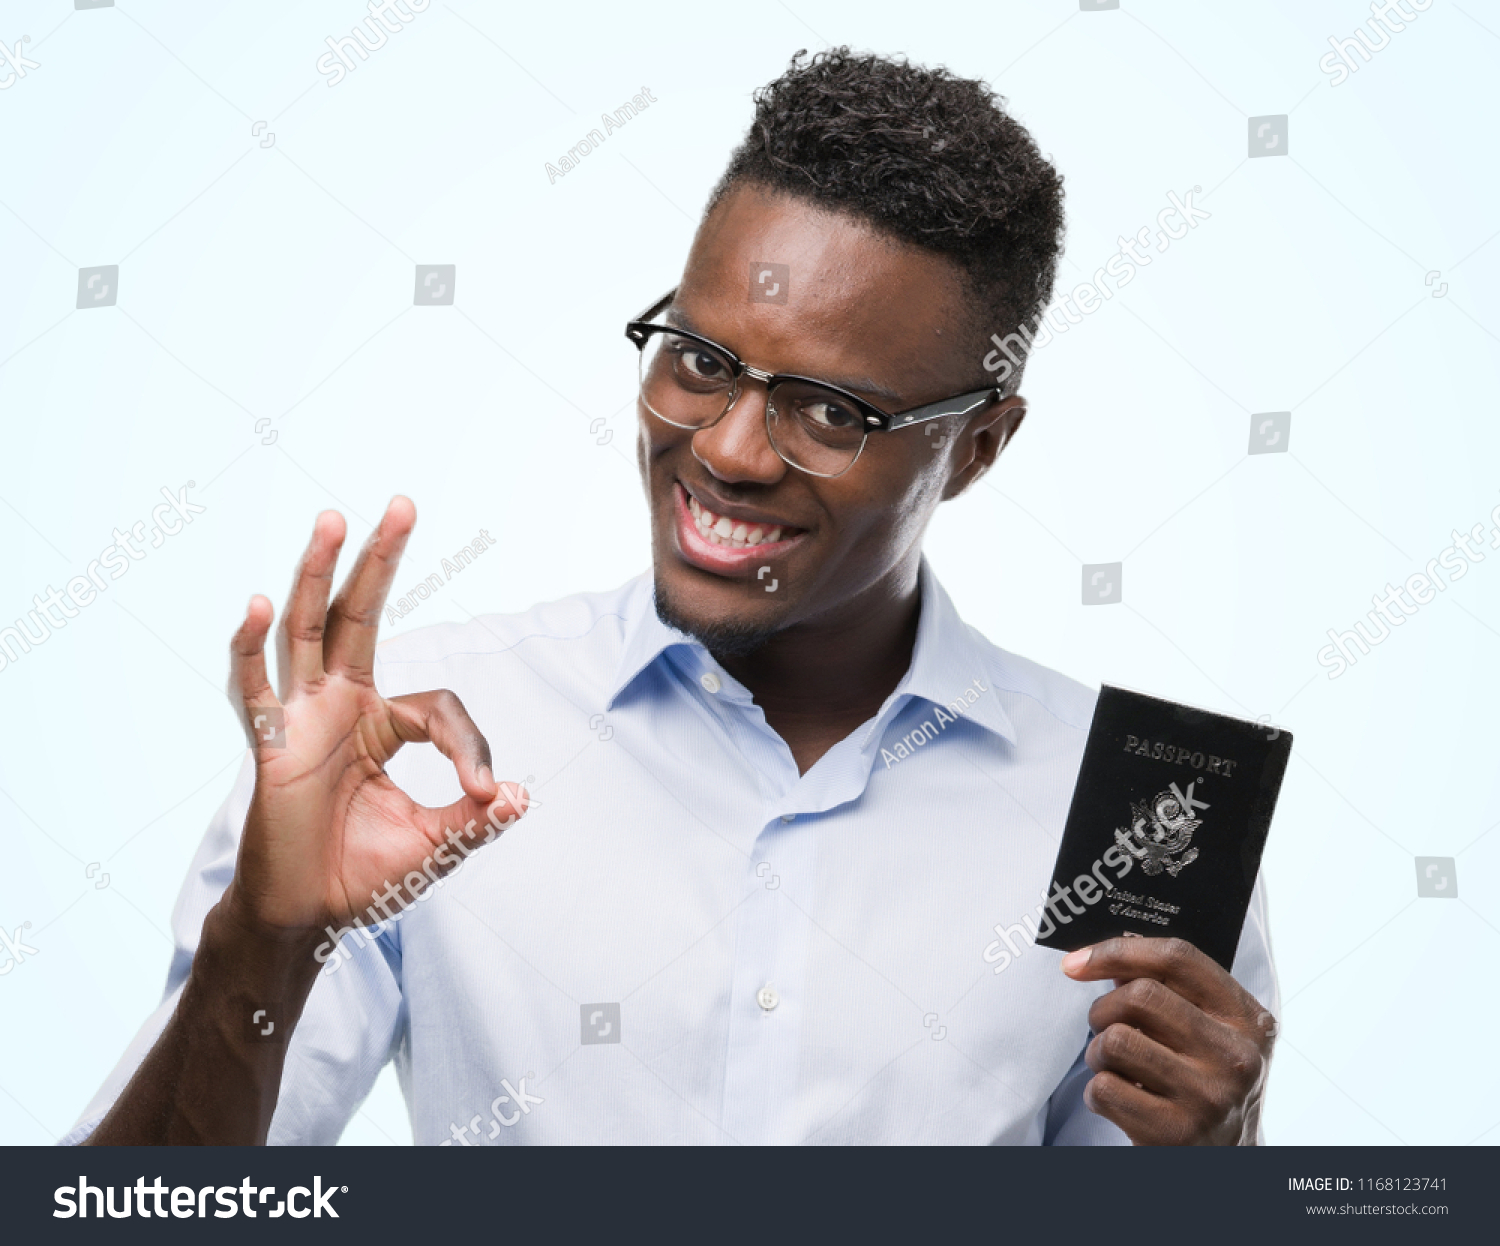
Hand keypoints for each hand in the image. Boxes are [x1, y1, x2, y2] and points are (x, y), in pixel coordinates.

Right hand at [225, 497, 527, 934]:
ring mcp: (302, 719)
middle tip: (403, 503)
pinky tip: (255, 603)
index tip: (485, 793)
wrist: (308, 917)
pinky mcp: (271, 745)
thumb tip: (519, 798)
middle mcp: (341, 707)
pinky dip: (249, 647)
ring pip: (308, 630)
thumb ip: (474, 820)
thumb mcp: (434, 844)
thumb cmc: (363, 874)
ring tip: (333, 519)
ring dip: (320, 574)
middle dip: (381, 561)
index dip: (468, 746)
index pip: (438, 707)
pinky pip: (251, 689)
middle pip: (359, 617)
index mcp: (382, 725)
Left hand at [1062, 937, 1275, 1145]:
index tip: (1077, 962)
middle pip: (1140, 995)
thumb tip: (1099, 960)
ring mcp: (1209, 1096)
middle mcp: (1236, 1056)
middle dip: (1104, 1009)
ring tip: (1115, 1068)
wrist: (1225, 1161)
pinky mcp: (1176, 1132)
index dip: (1118, 951)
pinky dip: (1097, 1093)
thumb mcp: (1208, 1033)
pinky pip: (1104, 1088)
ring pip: (1115, 1040)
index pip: (1178, 958)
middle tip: (1105, 1028)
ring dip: (1098, 1053)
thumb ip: (1169, 992)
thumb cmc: (1204, 1083)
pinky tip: (1121, 1101)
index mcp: (1248, 1019)